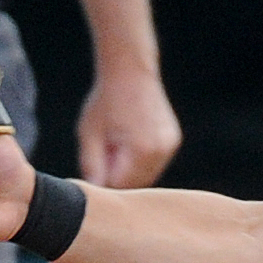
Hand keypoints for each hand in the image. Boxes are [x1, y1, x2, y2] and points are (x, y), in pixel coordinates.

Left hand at [75, 66, 181, 190]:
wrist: (130, 70)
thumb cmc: (106, 100)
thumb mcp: (89, 134)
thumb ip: (92, 166)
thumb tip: (95, 191)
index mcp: (141, 151)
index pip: (120, 186)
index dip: (104, 179)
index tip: (95, 164)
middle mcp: (161, 150)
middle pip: (136, 184)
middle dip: (118, 175)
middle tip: (105, 149)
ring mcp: (170, 145)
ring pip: (147, 174)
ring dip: (130, 168)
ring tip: (117, 140)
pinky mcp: (172, 139)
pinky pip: (154, 161)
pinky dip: (140, 159)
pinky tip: (129, 137)